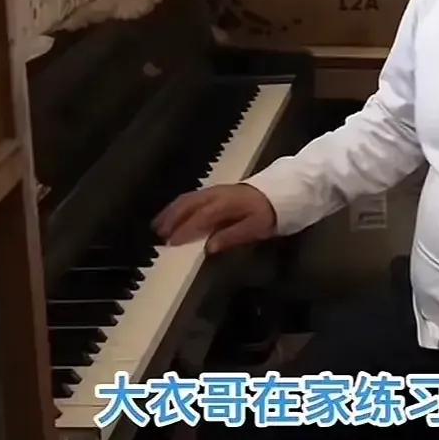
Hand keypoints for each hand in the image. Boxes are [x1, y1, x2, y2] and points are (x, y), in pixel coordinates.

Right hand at [152, 183, 276, 252]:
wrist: (280, 192)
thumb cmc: (268, 213)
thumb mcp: (256, 228)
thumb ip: (232, 237)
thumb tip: (208, 248)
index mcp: (225, 204)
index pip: (200, 217)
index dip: (184, 229)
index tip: (170, 243)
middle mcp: (215, 194)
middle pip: (188, 205)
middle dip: (171, 219)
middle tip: (158, 235)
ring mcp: (214, 191)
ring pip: (187, 199)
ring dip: (171, 212)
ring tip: (158, 225)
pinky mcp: (214, 191)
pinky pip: (191, 197)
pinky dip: (178, 206)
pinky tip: (172, 214)